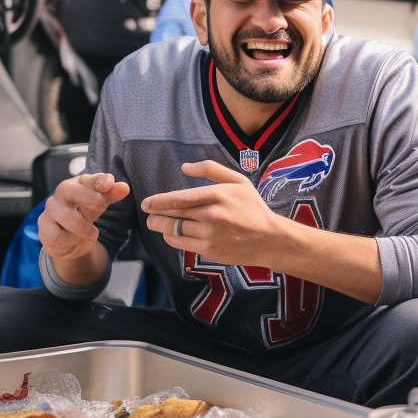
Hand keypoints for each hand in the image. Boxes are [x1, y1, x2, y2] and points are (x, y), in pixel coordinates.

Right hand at [37, 173, 130, 259]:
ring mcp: (51, 209)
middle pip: (68, 189)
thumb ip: (111, 194)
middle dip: (88, 198)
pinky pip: (58, 235)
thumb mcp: (99, 203)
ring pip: (65, 216)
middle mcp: (61, 193)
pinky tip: (75, 239)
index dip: (98, 180)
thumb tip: (124, 187)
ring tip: (92, 233)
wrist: (65, 237)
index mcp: (77, 184)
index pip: (86, 178)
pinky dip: (71, 240)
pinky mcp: (44, 225)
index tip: (109, 183)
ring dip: (83, 229)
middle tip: (100, 209)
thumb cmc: (82, 213)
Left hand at [141, 160, 281, 265]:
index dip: (158, 201)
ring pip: (173, 229)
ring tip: (155, 223)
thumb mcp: (238, 181)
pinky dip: (172, 238)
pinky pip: (181, 243)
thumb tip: (185, 167)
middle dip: (155, 213)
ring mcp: (209, 234)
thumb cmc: (253, 208)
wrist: (270, 239)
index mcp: (217, 195)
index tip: (147, 202)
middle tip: (148, 211)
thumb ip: (211, 170)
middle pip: (172, 213)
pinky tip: (171, 233)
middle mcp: (212, 214)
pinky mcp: (209, 250)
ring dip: (159, 225)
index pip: (179, 198)